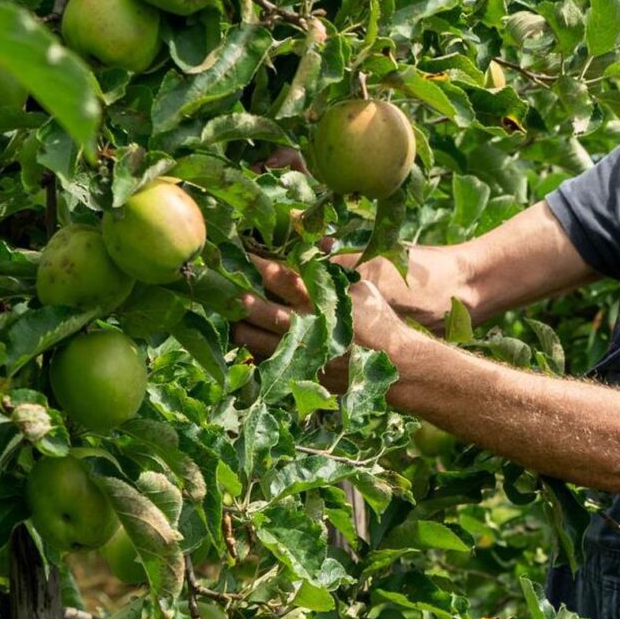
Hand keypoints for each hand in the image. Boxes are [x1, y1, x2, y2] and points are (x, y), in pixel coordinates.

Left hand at [229, 260, 414, 386]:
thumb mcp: (361, 288)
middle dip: (236, 293)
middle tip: (224, 284)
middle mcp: (304, 325)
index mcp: (319, 299)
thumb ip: (333, 271)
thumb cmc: (378, 321)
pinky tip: (253, 338)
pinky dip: (253, 347)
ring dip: (238, 323)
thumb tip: (314, 246)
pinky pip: (261, 360)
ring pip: (250, 337)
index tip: (241, 253)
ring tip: (236, 313)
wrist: (396, 365)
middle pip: (254, 307)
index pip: (278, 276)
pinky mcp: (297, 371)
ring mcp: (298, 351)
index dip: (255, 263)